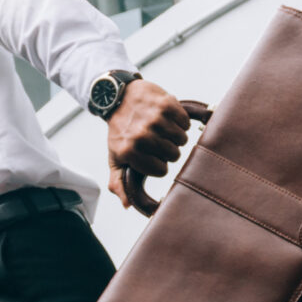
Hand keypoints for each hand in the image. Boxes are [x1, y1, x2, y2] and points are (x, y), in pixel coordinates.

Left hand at [105, 78, 192, 207]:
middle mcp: (142, 136)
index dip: (159, 164)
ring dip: (176, 136)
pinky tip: (169, 119)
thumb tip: (129, 204)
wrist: (119, 96)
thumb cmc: (120, 130)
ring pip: (182, 139)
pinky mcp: (166, 104)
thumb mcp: (116, 157)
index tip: (153, 155)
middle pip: (173, 154)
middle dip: (168, 149)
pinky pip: (185, 122)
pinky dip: (181, 122)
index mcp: (129, 151)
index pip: (160, 170)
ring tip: (164, 129)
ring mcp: (154, 119)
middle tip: (158, 140)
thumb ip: (119, 182)